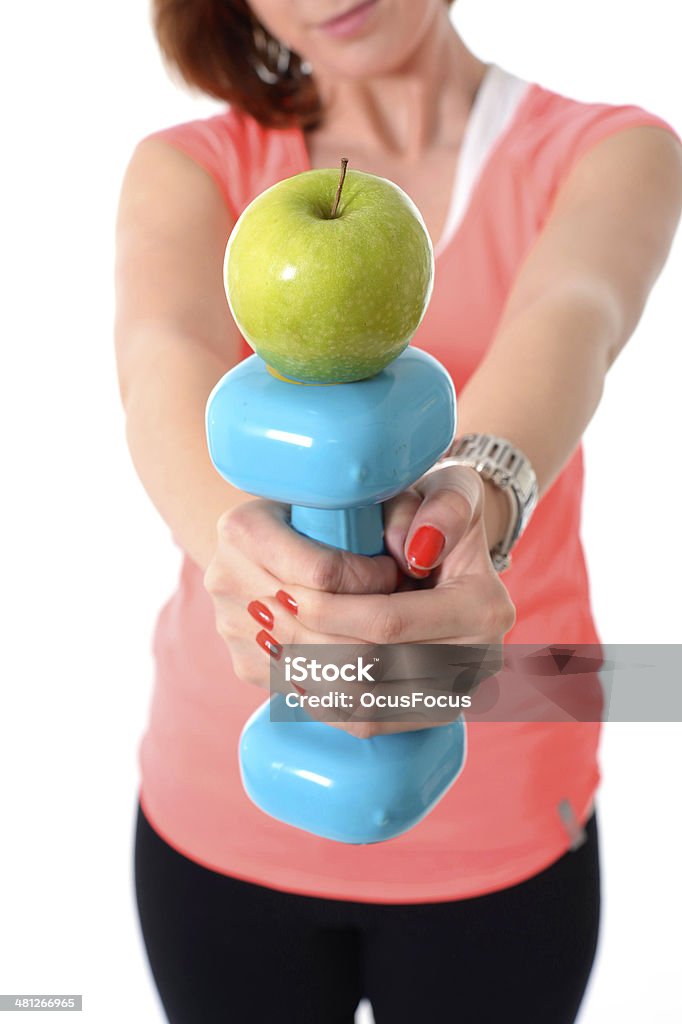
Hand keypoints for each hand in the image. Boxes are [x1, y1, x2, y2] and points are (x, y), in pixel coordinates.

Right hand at [203, 498, 398, 691]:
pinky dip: (347, 684)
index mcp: (244, 529)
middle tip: (404, 611)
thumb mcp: (355, 498)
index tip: (394, 572)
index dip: (371, 579)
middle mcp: (226, 579)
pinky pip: (304, 689)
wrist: (269, 547)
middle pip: (316, 624)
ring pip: (312, 665)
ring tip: (398, 638)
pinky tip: (379, 670)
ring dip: (365, 660)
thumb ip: (391, 511)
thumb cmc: (321, 516)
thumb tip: (418, 554)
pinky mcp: (245, 665)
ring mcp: (231, 627)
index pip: (323, 573)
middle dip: (373, 623)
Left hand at [238, 465, 514, 737]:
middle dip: (308, 641)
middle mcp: (479, 660)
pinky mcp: (429, 715)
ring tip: (268, 640)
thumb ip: (441, 509)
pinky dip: (322, 699)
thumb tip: (414, 551)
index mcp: (484, 607)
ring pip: (364, 703)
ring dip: (307, 673)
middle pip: (372, 667)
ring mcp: (456, 695)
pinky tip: (290, 668)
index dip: (331, 609)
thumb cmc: (439, 517)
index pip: (390, 621)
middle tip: (262, 615)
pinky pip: (366, 722)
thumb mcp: (449, 491)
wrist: (452, 557)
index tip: (284, 589)